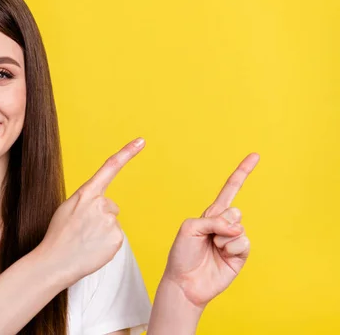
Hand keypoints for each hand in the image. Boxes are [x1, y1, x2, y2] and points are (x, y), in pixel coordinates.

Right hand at [38, 138, 145, 286]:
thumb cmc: (58, 236)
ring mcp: (110, 221)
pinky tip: (93, 248)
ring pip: (112, 223)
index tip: (141, 141)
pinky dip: (107, 244)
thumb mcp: (67, 208)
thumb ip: (86, 201)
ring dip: (102, 231)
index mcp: (86, 193)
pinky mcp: (117, 238)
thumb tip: (104, 205)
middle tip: (83, 230)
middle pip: (110, 206)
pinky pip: (116, 237)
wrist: (55, 261)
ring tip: (85, 241)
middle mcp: (101, 203)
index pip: (109, 167)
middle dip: (100, 216)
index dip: (127, 152)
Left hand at [162, 153, 259, 308]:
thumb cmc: (182, 254)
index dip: (242, 173)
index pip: (230, 189)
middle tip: (208, 238)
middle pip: (234, 210)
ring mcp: (233, 240)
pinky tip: (222, 255)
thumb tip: (237, 227)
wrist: (185, 282)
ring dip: (223, 238)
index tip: (255, 155)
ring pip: (239, 227)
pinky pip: (243, 241)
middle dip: (220, 223)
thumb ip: (213, 220)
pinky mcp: (240, 255)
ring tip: (212, 249)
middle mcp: (224, 225)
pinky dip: (232, 248)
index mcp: (211, 215)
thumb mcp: (189, 228)